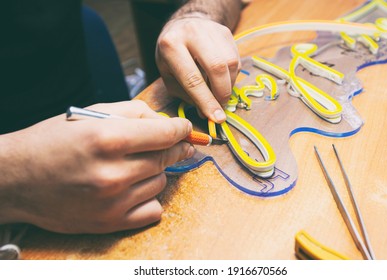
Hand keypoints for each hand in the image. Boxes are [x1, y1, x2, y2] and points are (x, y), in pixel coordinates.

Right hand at [0, 100, 193, 233]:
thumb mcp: (89, 114)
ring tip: (136, 165)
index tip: (185, 129)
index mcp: (107, 138)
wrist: (16, 179)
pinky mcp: (110, 223)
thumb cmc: (52, 143)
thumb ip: (133, 113)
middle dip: (176, 147)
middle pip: (166, 158)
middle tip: (176, 144)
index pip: (165, 133)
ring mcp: (113, 202)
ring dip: (156, 171)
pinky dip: (150, 197)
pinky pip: (153, 210)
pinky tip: (136, 188)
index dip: (181, 129)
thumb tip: (165, 122)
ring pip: (161, 182)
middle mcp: (113, 172)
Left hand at [156, 16, 240, 122]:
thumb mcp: (169, 76)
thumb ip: (186, 95)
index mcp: (171, 46)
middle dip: (222, 93)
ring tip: (219, 93)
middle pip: (216, 67)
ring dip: (228, 85)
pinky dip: (232, 76)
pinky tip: (222, 79)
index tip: (216, 118)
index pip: (192, 79)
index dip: (206, 101)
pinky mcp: (225, 31)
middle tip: (220, 107)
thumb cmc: (172, 56)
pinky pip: (235, 59)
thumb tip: (207, 113)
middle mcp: (192, 33)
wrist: (182, 25)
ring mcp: (211, 29)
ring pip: (230, 63)